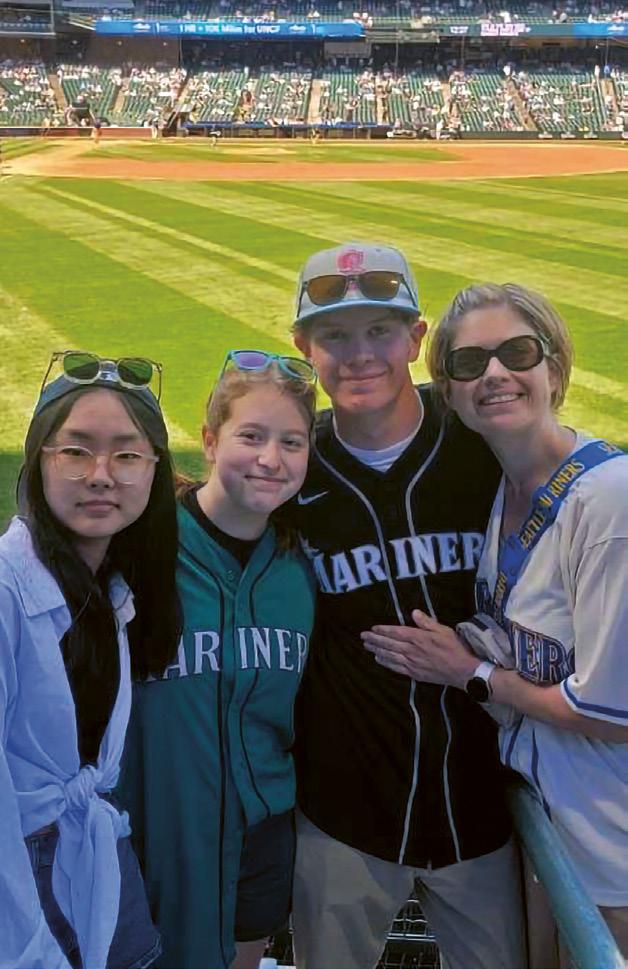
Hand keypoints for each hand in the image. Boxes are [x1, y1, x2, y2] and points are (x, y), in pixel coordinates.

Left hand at [361, 609, 477, 688]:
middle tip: (363, 636)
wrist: (462, 671)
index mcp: (419, 638)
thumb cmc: (455, 648)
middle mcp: (412, 650)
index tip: (372, 628)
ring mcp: (412, 663)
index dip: (383, 630)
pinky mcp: (414, 673)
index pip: (396, 632)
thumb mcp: (443, 630)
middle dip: (375, 639)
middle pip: (389, 644)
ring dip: (377, 650)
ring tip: (367, 646)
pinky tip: (378, 659)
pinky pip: (395, 667)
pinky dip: (385, 662)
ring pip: (389, 656)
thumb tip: (414, 612)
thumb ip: (427, 622)